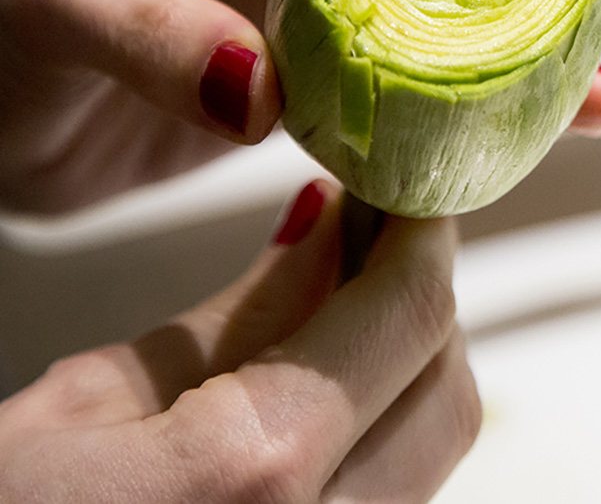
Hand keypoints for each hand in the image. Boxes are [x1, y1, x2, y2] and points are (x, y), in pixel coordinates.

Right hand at [0, 179, 479, 502]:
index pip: (408, 318)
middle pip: (449, 391)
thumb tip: (329, 220)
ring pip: (433, 449)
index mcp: (254, 475)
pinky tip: (325, 380)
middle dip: (425, 300)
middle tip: (374, 238)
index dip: (424, 235)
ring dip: (410, 363)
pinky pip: (394, 495)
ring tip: (343, 303)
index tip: (412, 186)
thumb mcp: (92, 402)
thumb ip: (240, 313)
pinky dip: (384, 423)